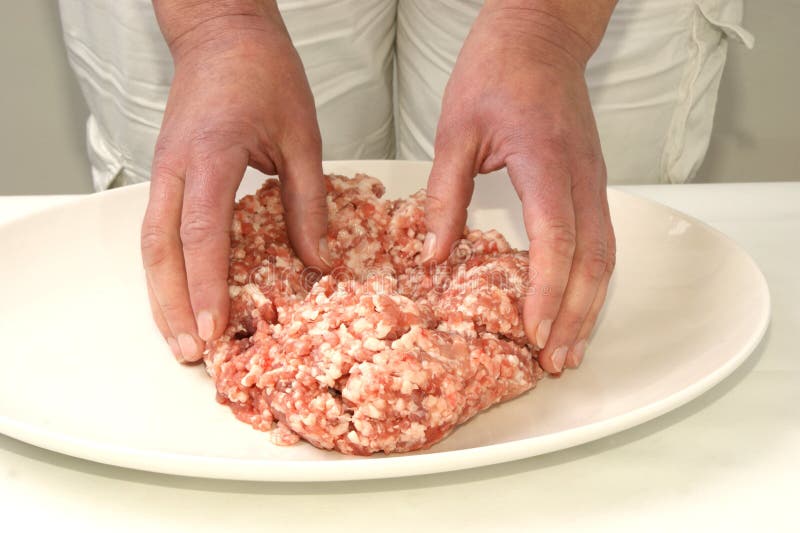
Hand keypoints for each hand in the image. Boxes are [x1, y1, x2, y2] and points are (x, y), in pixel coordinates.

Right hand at [142, 5, 327, 361]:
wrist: (223, 31)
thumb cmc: (263, 72)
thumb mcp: (301, 137)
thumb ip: (308, 202)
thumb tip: (319, 261)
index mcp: (212, 155)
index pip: (202, 234)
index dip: (207, 287)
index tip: (216, 329)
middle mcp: (177, 166)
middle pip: (161, 249)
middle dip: (172, 305)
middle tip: (191, 352)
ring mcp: (165, 168)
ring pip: (151, 242)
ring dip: (161, 294)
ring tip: (177, 337)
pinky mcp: (168, 171)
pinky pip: (158, 227)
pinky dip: (166, 267)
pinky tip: (178, 294)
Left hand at [423, 1, 615, 372]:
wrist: (540, 34)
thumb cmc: (497, 70)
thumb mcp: (455, 129)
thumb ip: (446, 194)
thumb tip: (435, 256)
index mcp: (544, 159)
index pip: (555, 238)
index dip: (545, 291)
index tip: (531, 332)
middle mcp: (580, 174)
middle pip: (593, 259)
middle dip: (576, 316)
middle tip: (556, 361)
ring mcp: (594, 178)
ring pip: (605, 254)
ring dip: (589, 306)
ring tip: (570, 348)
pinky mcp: (592, 180)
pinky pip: (601, 239)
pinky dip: (591, 280)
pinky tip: (575, 304)